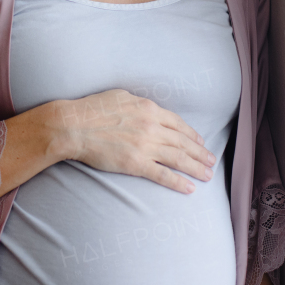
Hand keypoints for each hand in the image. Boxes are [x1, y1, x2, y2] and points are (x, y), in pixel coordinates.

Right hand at [53, 89, 215, 194]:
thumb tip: (147, 107)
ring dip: (196, 168)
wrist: (73, 126)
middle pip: (183, 142)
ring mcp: (145, 146)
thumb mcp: (120, 96)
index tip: (200, 142)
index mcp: (149, 109)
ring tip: (207, 175)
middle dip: (200, 153)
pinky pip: (163, 175)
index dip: (192, 134)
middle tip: (211, 161)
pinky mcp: (135, 164)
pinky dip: (178, 182)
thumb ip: (139, 103)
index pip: (178, 123)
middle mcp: (152, 127)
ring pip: (178, 158)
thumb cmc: (91, 109)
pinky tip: (190, 188)